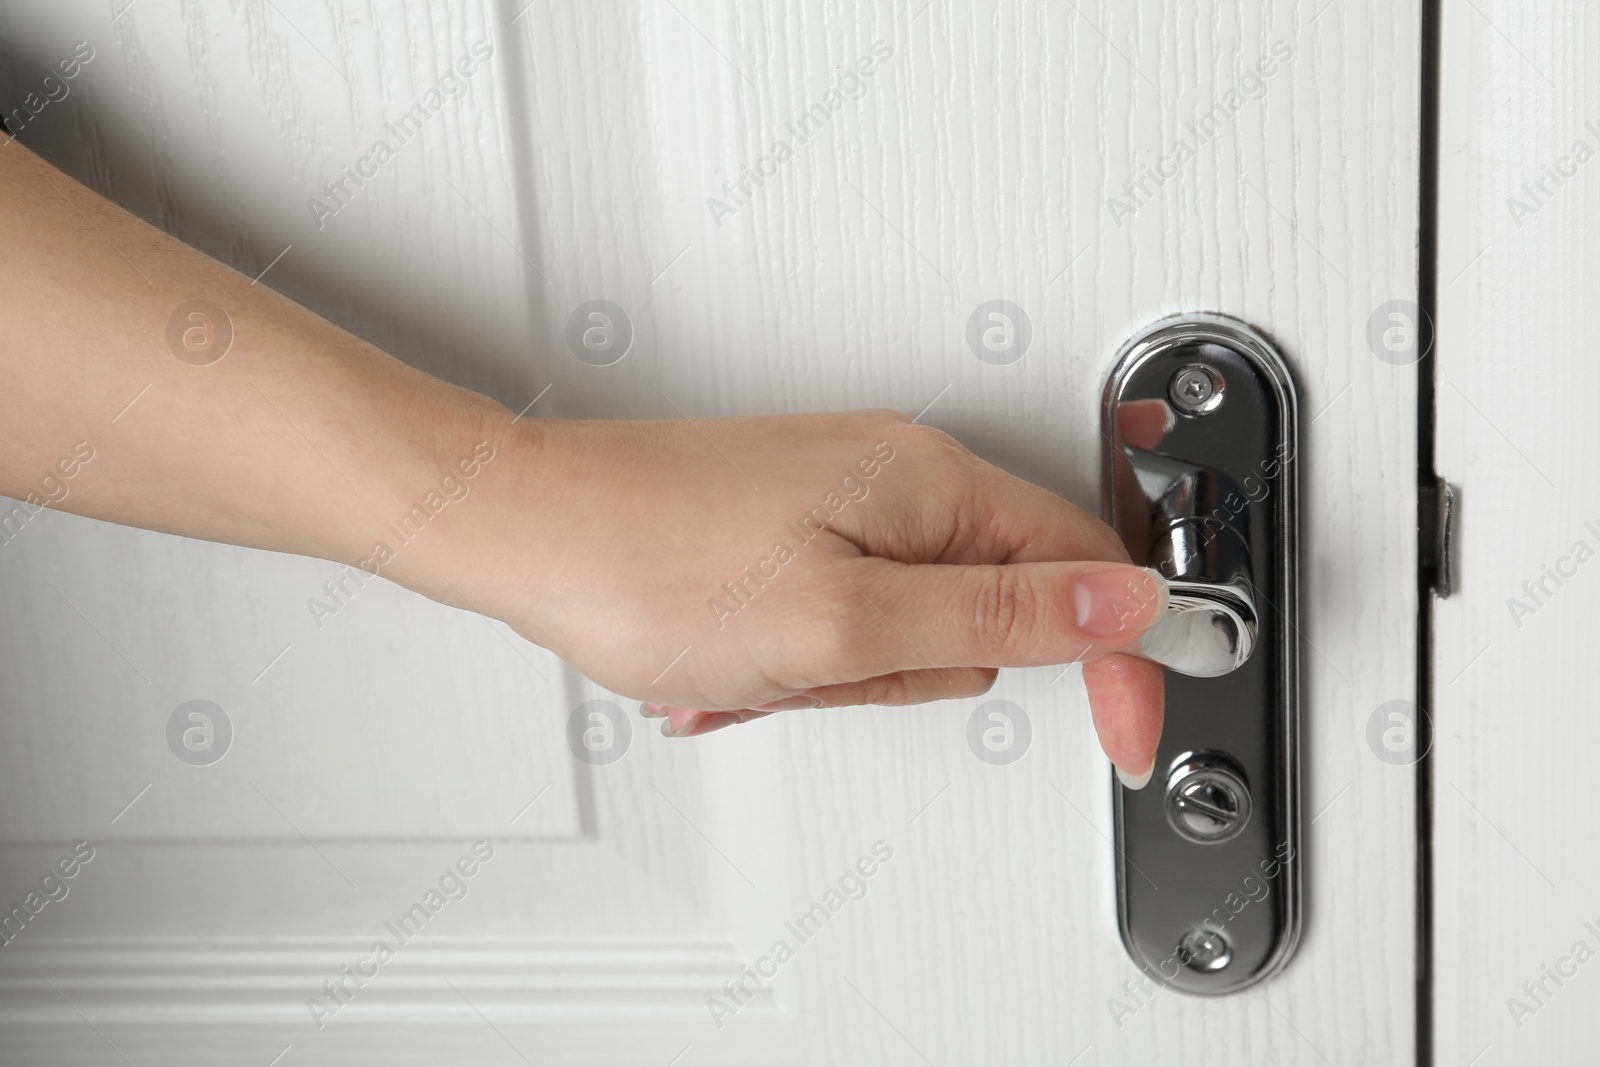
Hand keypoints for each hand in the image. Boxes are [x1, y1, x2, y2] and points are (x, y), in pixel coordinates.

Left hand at [431, 409, 1167, 785]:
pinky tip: (735, 662)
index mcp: (933, 484)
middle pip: (994, 612)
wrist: (523, 532)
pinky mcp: (800, 528)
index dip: (1122, 658)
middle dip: (922, 672)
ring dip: (846, 673)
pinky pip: (846, 620)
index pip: (1089, 571)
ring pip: (910, 630)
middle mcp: (899, 478)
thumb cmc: (653, 563)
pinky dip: (802, 661)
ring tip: (766, 663)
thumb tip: (1127, 603)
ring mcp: (845, 502)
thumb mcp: (847, 621)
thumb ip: (999, 618)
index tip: (1128, 733)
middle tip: (838, 673)